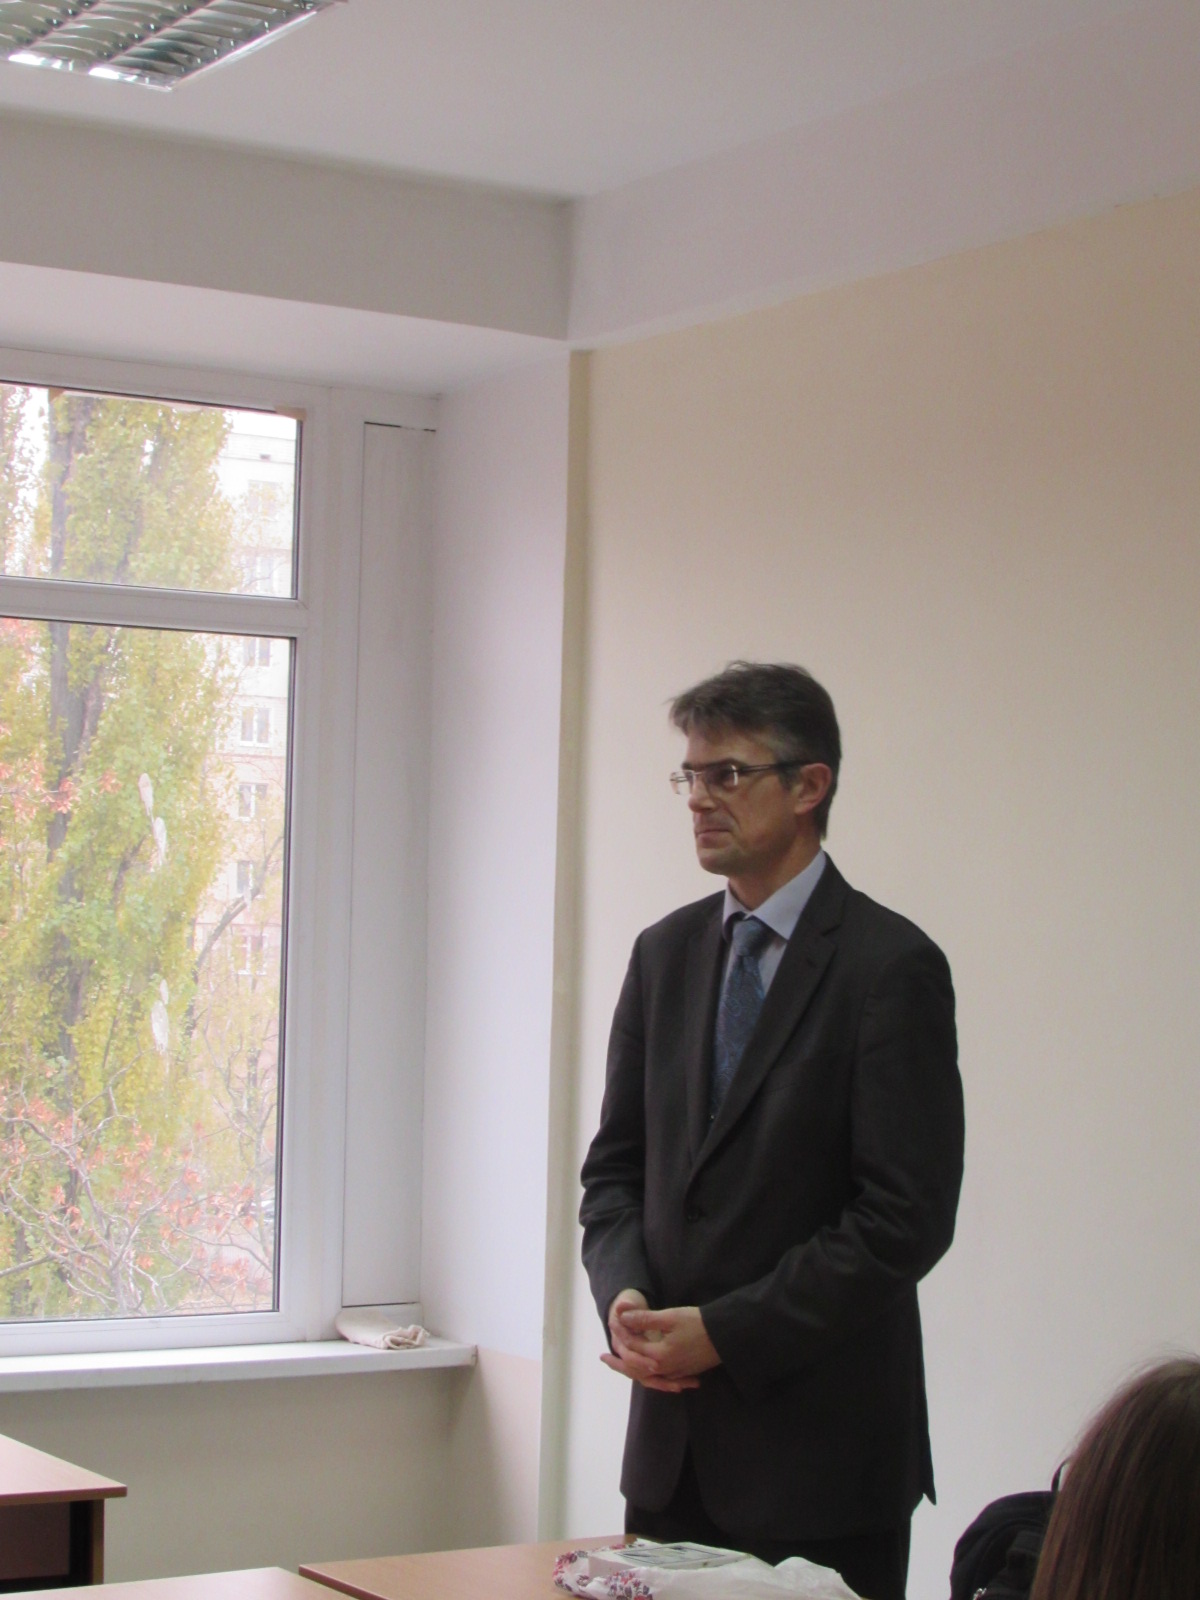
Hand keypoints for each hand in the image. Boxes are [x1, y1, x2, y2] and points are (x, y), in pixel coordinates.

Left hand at [602, 1291, 718, 1391]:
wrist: (725, 1336)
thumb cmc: (698, 1324)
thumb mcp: (670, 1317)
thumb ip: (645, 1319)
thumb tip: (623, 1317)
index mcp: (658, 1356)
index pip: (633, 1345)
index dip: (621, 1331)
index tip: (612, 1321)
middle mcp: (664, 1369)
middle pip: (634, 1367)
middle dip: (618, 1362)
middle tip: (602, 1358)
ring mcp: (674, 1374)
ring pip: (646, 1376)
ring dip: (631, 1371)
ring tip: (619, 1367)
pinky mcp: (683, 1373)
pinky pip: (659, 1379)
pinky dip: (648, 1377)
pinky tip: (646, 1372)